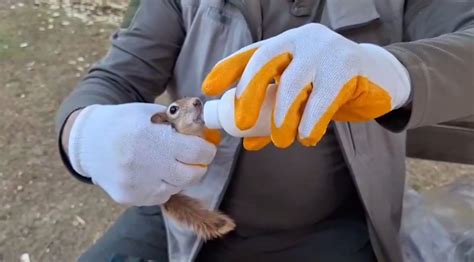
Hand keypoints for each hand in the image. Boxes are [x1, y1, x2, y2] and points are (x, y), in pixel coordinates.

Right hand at [65, 103, 216, 205]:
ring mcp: (137, 184)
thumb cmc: (124, 122)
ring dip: (178, 177)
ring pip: (177, 187)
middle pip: (192, 175)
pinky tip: (151, 173)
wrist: (87, 139)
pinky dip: (162, 186)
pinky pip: (159, 196)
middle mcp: (147, 164)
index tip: (205, 148)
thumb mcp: (151, 113)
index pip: (198, 153)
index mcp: (155, 138)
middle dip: (197, 166)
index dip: (206, 150)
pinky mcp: (129, 197)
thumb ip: (179, 122)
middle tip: (193, 159)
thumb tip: (205, 131)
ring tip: (166, 163)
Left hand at [202, 23, 410, 149]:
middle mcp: (302, 40)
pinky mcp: (348, 66)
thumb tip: (249, 141)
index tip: (209, 88)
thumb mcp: (300, 97)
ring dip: (283, 118)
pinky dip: (310, 124)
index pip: (251, 53)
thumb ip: (275, 113)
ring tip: (283, 141)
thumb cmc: (331, 87)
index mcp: (286, 43)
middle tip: (243, 124)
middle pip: (265, 61)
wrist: (379, 80)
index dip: (228, 69)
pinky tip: (307, 138)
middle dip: (249, 93)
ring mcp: (326, 49)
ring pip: (293, 84)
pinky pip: (322, 99)